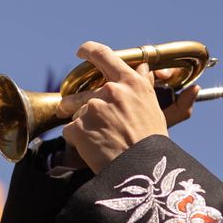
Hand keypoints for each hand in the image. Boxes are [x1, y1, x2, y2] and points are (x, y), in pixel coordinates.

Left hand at [60, 42, 170, 172]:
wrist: (142, 171)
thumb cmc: (151, 142)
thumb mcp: (153, 108)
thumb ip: (143, 86)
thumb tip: (144, 68)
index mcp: (131, 82)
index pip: (103, 55)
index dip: (89, 51)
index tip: (82, 52)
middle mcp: (111, 90)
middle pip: (82, 93)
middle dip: (77, 104)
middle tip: (82, 118)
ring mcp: (93, 108)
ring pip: (76, 112)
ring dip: (82, 124)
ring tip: (98, 140)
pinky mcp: (78, 127)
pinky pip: (70, 131)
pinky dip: (78, 140)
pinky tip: (93, 149)